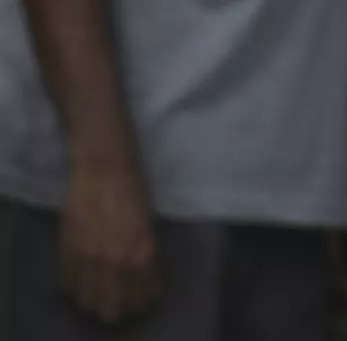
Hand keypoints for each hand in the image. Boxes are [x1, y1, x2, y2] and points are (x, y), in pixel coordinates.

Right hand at [59, 161, 160, 325]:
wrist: (104, 168)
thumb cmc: (135, 190)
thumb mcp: (149, 225)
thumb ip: (145, 252)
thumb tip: (142, 274)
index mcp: (143, 253)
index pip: (144, 295)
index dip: (146, 298)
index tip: (146, 295)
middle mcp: (116, 262)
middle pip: (113, 309)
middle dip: (120, 307)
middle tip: (124, 297)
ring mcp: (89, 259)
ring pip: (89, 302)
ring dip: (97, 301)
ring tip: (103, 291)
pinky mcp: (67, 252)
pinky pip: (69, 285)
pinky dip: (77, 287)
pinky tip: (85, 279)